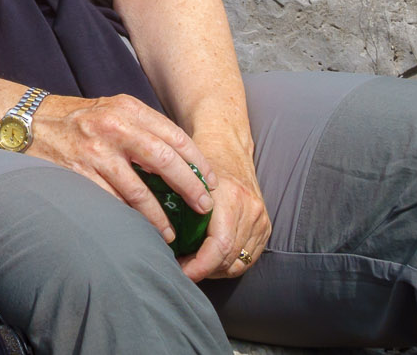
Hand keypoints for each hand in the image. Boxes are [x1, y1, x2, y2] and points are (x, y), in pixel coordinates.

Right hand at [26, 93, 214, 246]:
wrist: (28, 121)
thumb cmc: (76, 119)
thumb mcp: (112, 110)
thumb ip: (142, 127)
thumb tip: (182, 159)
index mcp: (127, 108)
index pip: (175, 136)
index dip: (199, 162)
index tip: (213, 182)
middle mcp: (114, 127)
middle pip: (165, 161)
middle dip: (191, 187)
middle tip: (205, 208)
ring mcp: (95, 151)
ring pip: (140, 190)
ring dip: (160, 216)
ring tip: (172, 233)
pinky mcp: (79, 173)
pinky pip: (112, 202)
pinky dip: (129, 219)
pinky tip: (139, 230)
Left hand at [178, 158, 270, 283]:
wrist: (228, 146)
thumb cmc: (198, 160)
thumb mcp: (182, 176)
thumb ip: (172, 202)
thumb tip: (151, 233)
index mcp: (229, 197)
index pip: (220, 246)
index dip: (200, 266)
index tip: (181, 271)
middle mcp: (249, 209)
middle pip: (229, 258)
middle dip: (204, 270)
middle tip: (180, 268)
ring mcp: (260, 218)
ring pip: (240, 262)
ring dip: (216, 270)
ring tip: (193, 264)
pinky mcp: (265, 226)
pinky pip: (249, 257)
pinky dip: (230, 264)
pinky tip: (211, 259)